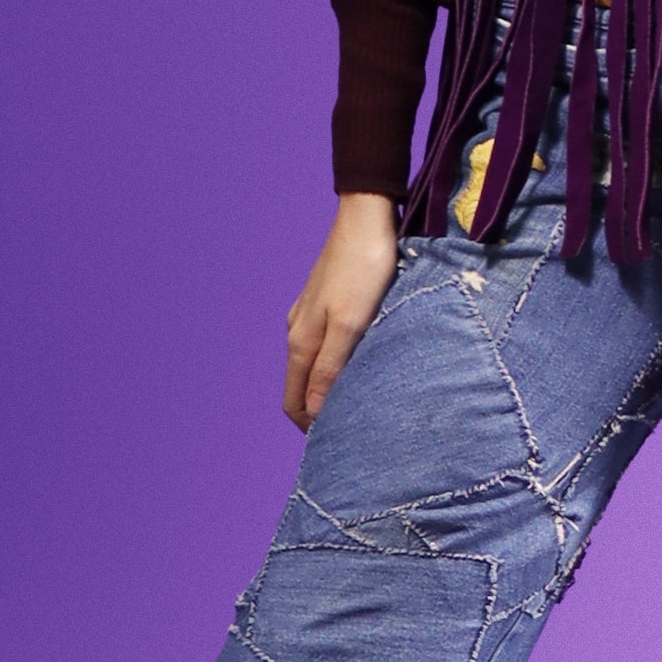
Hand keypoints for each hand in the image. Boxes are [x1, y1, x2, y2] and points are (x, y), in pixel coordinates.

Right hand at [285, 193, 400, 430]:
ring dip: (329, 386)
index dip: (311, 428)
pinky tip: (360, 361)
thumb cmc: (364, 270)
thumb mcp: (350, 324)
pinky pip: (323, 344)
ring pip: (312, 365)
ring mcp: (309, 314)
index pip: (294, 403)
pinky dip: (335, 363)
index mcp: (300, 341)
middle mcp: (297, 330)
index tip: (337, 444)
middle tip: (354, 429)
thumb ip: (329, 369)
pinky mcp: (325, 301)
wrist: (366, 216)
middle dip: (320, 411)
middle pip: (301, 387)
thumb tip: (314, 413)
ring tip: (360, 400)